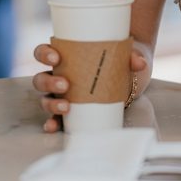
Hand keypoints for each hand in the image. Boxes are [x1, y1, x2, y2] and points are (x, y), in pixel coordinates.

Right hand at [32, 42, 149, 132]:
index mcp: (66, 57)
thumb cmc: (122, 60)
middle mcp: (60, 75)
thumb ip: (134, 57)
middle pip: (41, 78)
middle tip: (65, 85)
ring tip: (66, 106)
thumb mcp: (128, 56)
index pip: (44, 53)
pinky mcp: (72, 111)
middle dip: (49, 82)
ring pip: (46, 98)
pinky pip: (56, 117)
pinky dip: (52, 122)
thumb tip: (139, 63)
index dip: (44, 54)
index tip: (55, 58)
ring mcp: (64, 95)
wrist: (132, 76)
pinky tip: (53, 126)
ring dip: (51, 103)